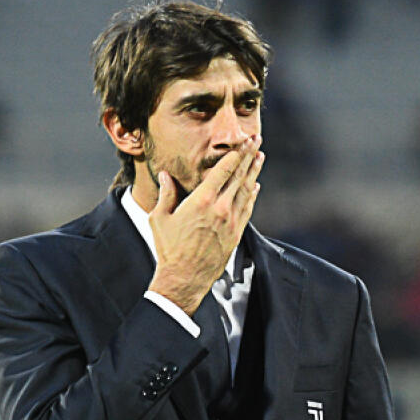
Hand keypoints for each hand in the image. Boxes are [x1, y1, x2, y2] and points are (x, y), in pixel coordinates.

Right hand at [147, 135, 263, 314]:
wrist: (184, 279)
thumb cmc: (168, 249)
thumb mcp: (160, 218)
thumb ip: (166, 194)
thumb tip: (165, 175)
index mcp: (201, 201)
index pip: (224, 170)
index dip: (236, 154)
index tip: (243, 141)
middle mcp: (220, 209)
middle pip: (239, 177)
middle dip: (249, 156)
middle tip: (256, 140)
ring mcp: (231, 223)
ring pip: (247, 191)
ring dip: (254, 173)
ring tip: (260, 157)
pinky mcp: (235, 235)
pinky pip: (247, 209)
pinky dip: (252, 196)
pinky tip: (255, 187)